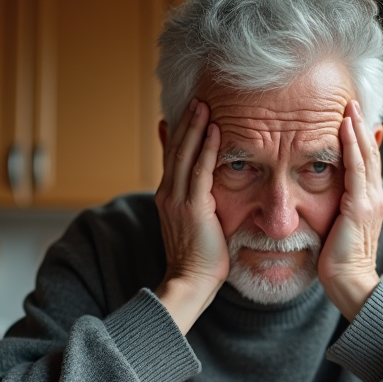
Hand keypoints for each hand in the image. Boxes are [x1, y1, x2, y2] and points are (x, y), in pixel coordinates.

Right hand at [154, 99, 229, 333]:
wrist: (190, 283)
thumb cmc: (199, 260)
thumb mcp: (196, 225)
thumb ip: (200, 203)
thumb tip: (211, 191)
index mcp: (167, 197)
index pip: (173, 157)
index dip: (179, 133)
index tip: (187, 113)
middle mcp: (168, 194)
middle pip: (176, 149)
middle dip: (186, 122)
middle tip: (196, 98)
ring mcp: (177, 200)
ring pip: (185, 154)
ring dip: (195, 127)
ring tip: (204, 104)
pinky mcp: (193, 207)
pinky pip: (200, 170)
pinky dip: (207, 148)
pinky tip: (215, 130)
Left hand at [318, 100, 382, 320]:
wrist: (350, 284)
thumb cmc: (338, 262)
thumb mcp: (337, 229)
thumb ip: (337, 209)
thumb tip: (328, 198)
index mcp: (369, 202)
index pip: (366, 163)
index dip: (360, 140)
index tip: (351, 119)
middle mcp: (375, 198)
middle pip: (370, 153)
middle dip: (361, 127)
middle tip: (352, 102)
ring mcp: (370, 201)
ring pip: (365, 156)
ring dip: (357, 129)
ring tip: (350, 107)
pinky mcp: (361, 207)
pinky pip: (356, 168)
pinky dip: (352, 146)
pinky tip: (345, 128)